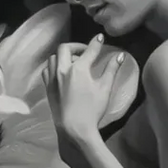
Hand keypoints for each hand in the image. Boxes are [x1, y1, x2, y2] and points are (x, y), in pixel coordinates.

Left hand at [43, 35, 123, 151]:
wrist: (74, 129)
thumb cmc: (92, 110)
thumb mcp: (105, 89)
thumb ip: (111, 70)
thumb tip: (120, 56)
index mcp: (78, 69)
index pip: (89, 50)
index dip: (96, 43)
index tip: (100, 38)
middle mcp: (62, 70)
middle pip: (65, 48)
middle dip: (76, 46)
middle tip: (85, 51)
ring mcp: (53, 79)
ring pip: (53, 58)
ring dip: (63, 55)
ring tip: (73, 61)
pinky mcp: (48, 88)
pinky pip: (47, 70)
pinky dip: (54, 65)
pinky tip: (61, 72)